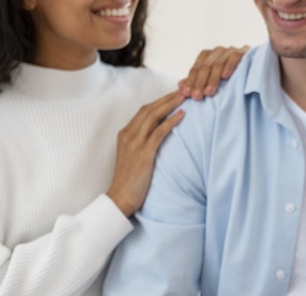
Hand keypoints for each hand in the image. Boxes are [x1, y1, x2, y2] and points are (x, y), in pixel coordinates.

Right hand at [106, 91, 185, 216]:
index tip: (173, 95)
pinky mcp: (144, 153)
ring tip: (185, 96)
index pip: (143, 111)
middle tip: (183, 89)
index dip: (159, 101)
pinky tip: (182, 115)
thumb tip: (157, 136)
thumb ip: (141, 144)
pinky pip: (159, 132)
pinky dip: (171, 121)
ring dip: (170, 104)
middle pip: (149, 109)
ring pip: (153, 116)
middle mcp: (128, 135)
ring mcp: (135, 143)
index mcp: (124, 134)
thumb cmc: (128, 181)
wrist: (120, 197)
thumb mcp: (132, 157)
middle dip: (167, 97)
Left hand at [179, 45, 249, 99]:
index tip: (186, 95)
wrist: (254, 71)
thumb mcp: (211, 81)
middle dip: (199, 82)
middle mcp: (218, 51)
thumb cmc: (229, 79)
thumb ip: (196, 81)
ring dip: (212, 79)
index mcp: (208, 56)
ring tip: (209, 93)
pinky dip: (229, 66)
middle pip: (205, 66)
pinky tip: (225, 77)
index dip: (190, 81)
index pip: (196, 68)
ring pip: (218, 63)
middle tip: (196, 97)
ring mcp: (231, 50)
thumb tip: (180, 85)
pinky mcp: (244, 52)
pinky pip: (234, 57)